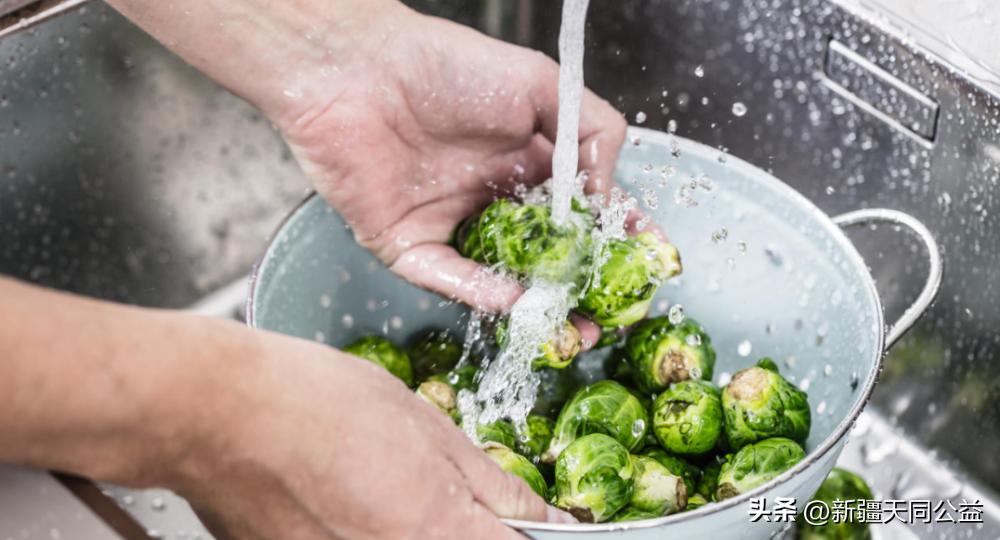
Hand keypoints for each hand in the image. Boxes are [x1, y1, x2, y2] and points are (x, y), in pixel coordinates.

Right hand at [162, 322, 572, 539]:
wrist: (220, 414)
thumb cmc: (317, 405)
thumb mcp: (428, 427)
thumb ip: (493, 484)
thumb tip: (543, 519)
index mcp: (442, 535)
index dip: (539, 538)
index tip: (539, 525)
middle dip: (470, 529)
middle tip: (437, 494)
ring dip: (419, 527)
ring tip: (386, 491)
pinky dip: (373, 532)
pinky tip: (355, 502)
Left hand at [274, 8, 631, 318]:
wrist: (359, 67)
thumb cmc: (447, 65)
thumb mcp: (542, 83)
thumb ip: (591, 134)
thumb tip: (608, 198)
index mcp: (527, 161)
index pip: (583, 209)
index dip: (619, 235)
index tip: (651, 260)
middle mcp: (493, 198)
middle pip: (548, 254)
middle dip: (585, 284)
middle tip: (617, 311)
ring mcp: (452, 226)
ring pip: (504, 278)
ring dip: (542, 305)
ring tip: (578, 328)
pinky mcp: (408, 246)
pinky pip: (451, 278)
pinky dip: (484, 292)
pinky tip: (518, 300)